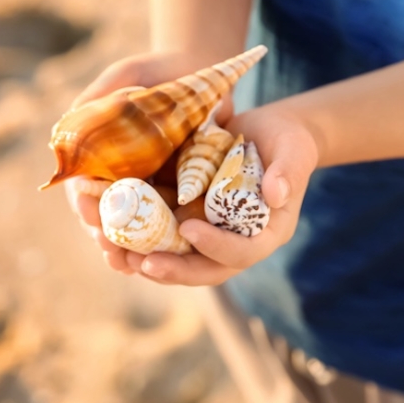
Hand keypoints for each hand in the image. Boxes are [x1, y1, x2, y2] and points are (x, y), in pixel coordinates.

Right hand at [64, 51, 235, 274]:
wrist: (210, 74)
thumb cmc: (161, 71)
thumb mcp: (127, 73)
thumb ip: (97, 98)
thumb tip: (60, 131)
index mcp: (102, 154)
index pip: (84, 186)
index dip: (84, 202)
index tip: (88, 210)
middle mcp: (122, 178)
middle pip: (106, 215)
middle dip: (104, 234)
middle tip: (108, 247)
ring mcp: (152, 190)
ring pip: (134, 230)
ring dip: (128, 249)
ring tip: (128, 262)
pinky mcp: (182, 197)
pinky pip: (169, 228)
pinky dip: (162, 246)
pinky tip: (158, 261)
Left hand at [124, 102, 319, 284]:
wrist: (264, 133)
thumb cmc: (285, 140)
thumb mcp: (294, 147)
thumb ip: (289, 170)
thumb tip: (277, 194)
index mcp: (265, 233)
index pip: (243, 253)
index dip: (216, 246)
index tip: (190, 228)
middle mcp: (234, 242)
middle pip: (204, 269)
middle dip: (174, 269)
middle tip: (144, 263)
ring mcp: (208, 235)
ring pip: (177, 260)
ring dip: (146, 261)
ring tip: (117, 254)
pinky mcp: (185, 221)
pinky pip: (161, 239)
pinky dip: (136, 240)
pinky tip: (108, 234)